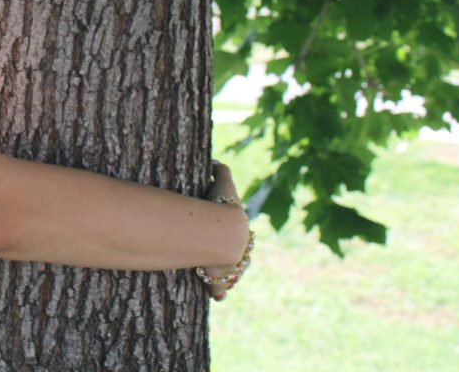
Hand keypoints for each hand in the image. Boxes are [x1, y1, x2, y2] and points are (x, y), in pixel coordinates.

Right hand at [200, 161, 251, 301]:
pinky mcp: (217, 279)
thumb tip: (215, 162)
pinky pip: (219, 289)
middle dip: (235, 262)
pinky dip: (218, 293)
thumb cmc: (222, 209)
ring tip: (216, 280)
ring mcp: (229, 268)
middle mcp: (240, 253)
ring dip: (225, 278)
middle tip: (223, 262)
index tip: (228, 240)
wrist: (223, 232)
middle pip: (240, 260)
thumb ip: (221, 172)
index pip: (243, 237)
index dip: (237, 239)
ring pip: (230, 276)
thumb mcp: (223, 186)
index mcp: (242, 232)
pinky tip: (217, 296)